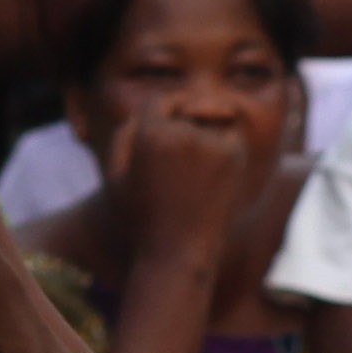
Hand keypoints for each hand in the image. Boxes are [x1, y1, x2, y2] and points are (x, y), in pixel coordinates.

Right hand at [102, 98, 256, 252]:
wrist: (179, 251)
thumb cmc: (141, 215)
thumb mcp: (116, 174)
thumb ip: (124, 134)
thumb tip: (148, 108)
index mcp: (150, 135)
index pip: (159, 101)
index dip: (161, 112)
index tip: (164, 129)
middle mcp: (184, 133)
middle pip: (187, 107)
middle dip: (184, 121)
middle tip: (180, 153)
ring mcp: (213, 143)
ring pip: (212, 118)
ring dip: (205, 129)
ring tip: (193, 164)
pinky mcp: (235, 155)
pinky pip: (230, 134)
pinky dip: (223, 143)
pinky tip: (210, 170)